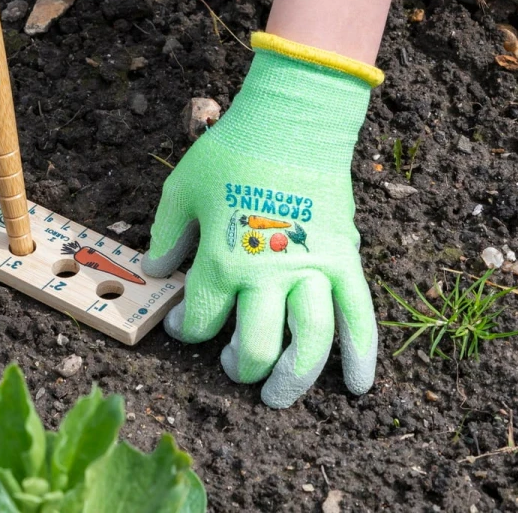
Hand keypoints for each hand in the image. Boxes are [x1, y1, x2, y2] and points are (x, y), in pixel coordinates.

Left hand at [141, 33, 381, 407]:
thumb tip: (157, 271)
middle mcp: (267, 276)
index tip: (183, 326)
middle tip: (234, 366)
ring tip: (278, 395)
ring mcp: (311, 272)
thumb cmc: (233, 152)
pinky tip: (355, 386)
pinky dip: (360, 356)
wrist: (291, 122)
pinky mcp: (345, 262)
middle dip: (240, 367)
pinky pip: (359, 317)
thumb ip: (167, 235)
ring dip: (294, 379)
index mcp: (222, 261)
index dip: (187, 332)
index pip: (202, 321)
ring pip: (308, 345)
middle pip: (256, 348)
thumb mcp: (182, 189)